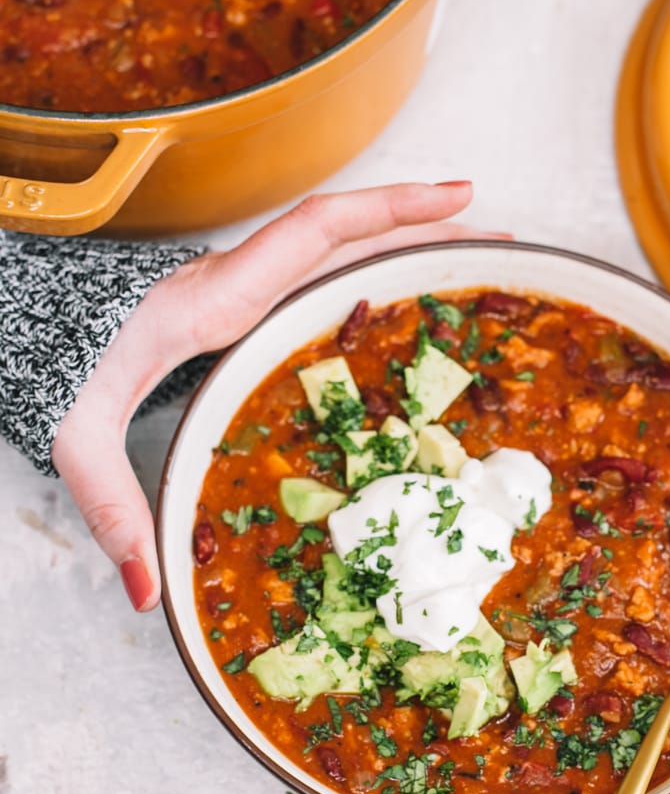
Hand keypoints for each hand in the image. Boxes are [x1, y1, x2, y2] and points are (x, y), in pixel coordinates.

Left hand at [51, 180, 498, 610]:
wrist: (17, 318)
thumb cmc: (47, 366)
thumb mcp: (75, 439)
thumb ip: (112, 511)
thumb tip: (147, 592)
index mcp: (214, 299)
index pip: (315, 232)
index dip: (392, 211)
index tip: (459, 201)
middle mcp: (235, 280)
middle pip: (345, 232)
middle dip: (423, 226)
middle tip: (497, 239)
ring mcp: (235, 284)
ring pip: (332, 246)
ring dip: (399, 243)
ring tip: (468, 257)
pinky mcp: (231, 299)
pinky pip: (311, 270)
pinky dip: (364, 267)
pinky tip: (396, 294)